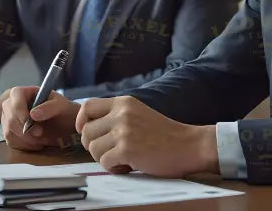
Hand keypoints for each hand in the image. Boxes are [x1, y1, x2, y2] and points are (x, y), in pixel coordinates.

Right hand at [1, 86, 80, 150]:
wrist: (63, 124)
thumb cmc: (62, 111)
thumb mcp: (61, 106)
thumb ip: (49, 107)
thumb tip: (33, 114)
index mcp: (22, 92)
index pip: (15, 100)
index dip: (21, 113)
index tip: (31, 126)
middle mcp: (11, 104)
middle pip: (10, 118)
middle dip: (26, 131)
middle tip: (41, 134)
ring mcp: (8, 119)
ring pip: (9, 131)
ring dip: (27, 139)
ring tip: (43, 140)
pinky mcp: (10, 132)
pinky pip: (11, 141)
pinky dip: (25, 145)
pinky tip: (37, 144)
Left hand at [75, 96, 218, 177]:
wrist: (189, 145)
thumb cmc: (164, 134)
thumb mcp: (138, 114)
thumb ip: (116, 116)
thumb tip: (88, 128)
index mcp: (123, 102)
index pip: (87, 106)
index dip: (81, 121)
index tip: (86, 133)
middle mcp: (121, 113)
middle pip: (86, 131)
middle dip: (93, 146)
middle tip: (110, 152)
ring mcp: (123, 131)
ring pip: (93, 149)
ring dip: (104, 159)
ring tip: (122, 160)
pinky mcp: (127, 149)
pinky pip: (104, 162)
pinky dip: (114, 168)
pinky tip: (128, 166)